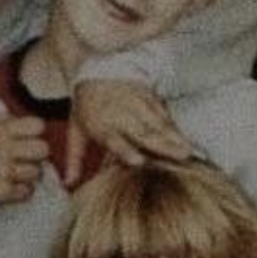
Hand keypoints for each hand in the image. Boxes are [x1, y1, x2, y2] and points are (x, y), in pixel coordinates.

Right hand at [0, 114, 48, 204]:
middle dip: (37, 154)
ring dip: (28, 175)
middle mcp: (5, 150)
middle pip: (43, 149)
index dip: (35, 132)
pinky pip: (27, 191)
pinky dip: (20, 191)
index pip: (37, 125)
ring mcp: (5, 172)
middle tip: (25, 158)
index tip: (28, 137)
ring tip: (13, 174)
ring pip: (37, 172)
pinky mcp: (3, 192)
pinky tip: (8, 186)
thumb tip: (18, 119)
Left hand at [65, 81, 192, 184]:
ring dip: (173, 136)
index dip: (126, 150)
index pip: (114, 140)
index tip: (139, 161)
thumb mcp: (75, 131)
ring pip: (156, 122)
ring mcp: (134, 104)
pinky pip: (161, 111)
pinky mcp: (146, 96)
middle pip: (142, 132)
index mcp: (99, 125)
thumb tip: (68, 184)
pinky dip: (173, 124)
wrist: (95, 73)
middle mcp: (118, 114)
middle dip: (162, 146)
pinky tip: (184, 136)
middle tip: (181, 158)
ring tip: (188, 150)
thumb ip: (74, 159)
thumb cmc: (86, 108)